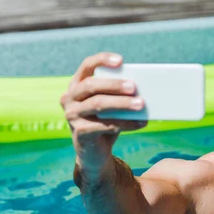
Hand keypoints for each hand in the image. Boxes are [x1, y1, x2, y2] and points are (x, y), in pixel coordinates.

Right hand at [60, 52, 147, 173]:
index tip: (121, 61)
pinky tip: (140, 123)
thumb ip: (119, 96)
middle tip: (134, 87)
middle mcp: (69, 98)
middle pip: (91, 86)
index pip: (87, 66)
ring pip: (98, 105)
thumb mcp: (111, 106)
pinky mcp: (79, 133)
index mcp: (77, 85)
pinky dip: (125, 124)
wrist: (94, 153)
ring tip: (141, 104)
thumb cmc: (105, 123)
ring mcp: (71, 116)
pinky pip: (104, 125)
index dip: (102, 60)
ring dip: (122, 104)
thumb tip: (144, 90)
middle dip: (114, 85)